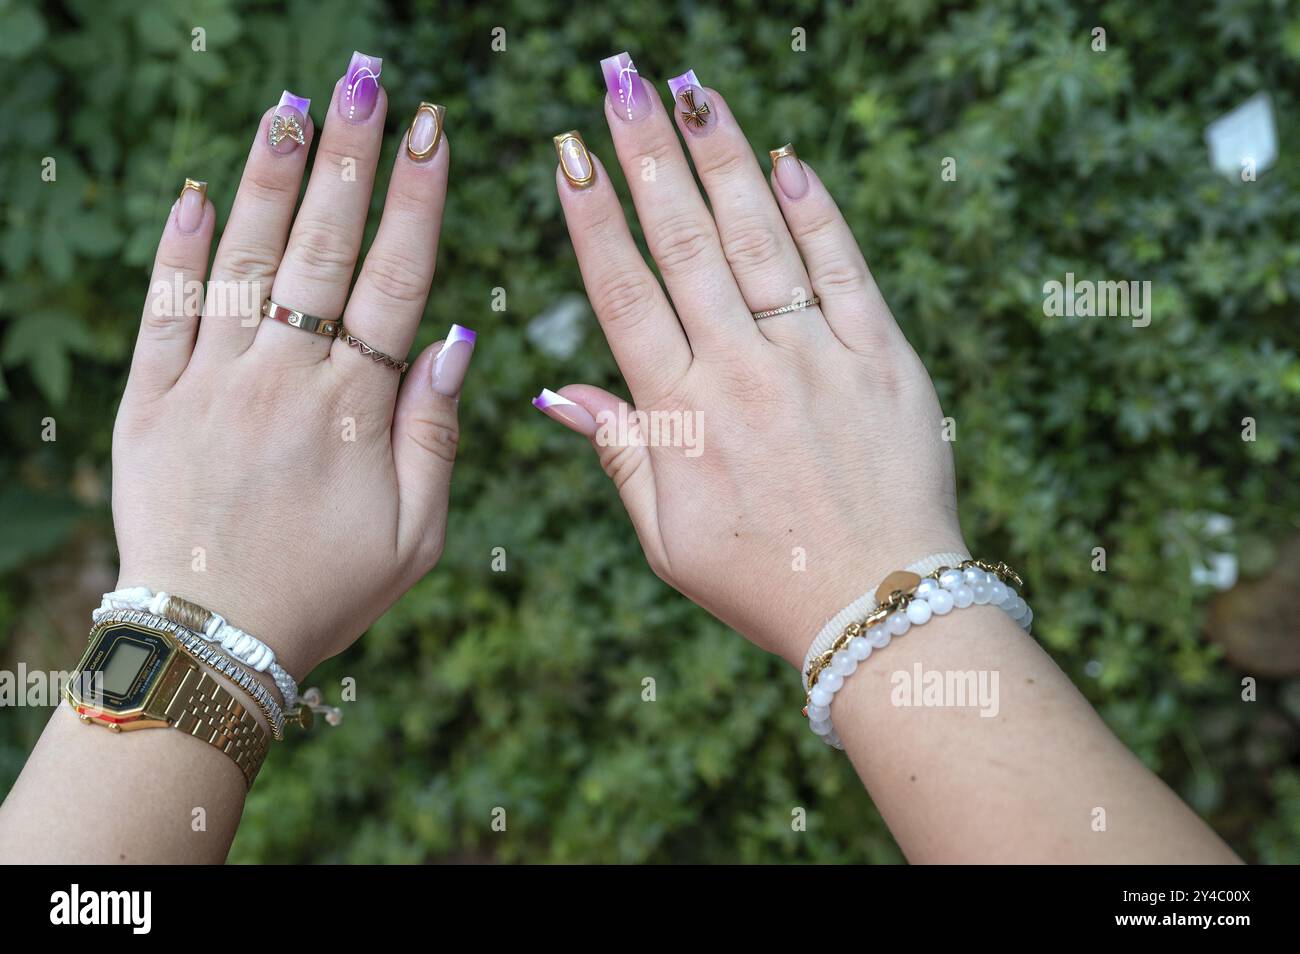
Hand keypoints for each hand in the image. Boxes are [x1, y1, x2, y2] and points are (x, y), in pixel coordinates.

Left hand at [114, 58, 471, 680]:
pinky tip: (195, 192)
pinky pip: (165, 309)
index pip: (397, 279)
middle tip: (365, 81)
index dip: (417, 200)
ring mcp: (211, 383)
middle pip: (325, 247)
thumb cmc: (328, 591)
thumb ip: (436, 435)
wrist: (210, 644)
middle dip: (351, 157)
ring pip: (246, 260)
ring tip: (293, 106)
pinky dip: (180, 249)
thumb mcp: (417, 534)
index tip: (431, 133)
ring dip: (272, 179)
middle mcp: (284, 378)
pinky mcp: (149, 401)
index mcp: (356, 409)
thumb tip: (453, 341)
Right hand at [541, 60, 964, 666]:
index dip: (593, 216)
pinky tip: (788, 160)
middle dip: (646, 154)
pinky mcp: (882, 357)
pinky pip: (844, 268)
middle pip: (684, 242)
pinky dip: (817, 212)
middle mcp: (742, 369)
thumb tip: (559, 389)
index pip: (623, 292)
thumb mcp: (667, 537)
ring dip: (722, 158)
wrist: (881, 609)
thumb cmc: (764, 580)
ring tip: (691, 92)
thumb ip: (618, 453)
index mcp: (681, 413)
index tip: (570, 152)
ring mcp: (815, 357)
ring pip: (759, 237)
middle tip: (620, 82)